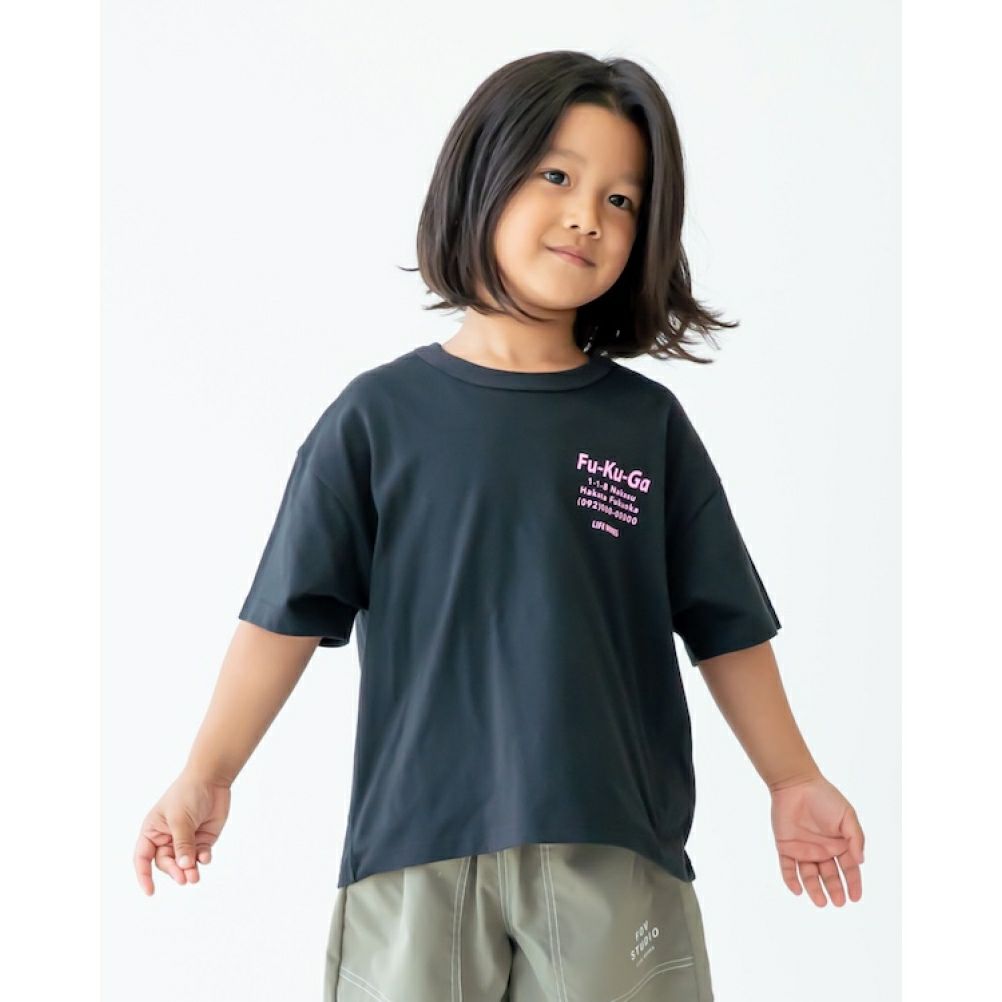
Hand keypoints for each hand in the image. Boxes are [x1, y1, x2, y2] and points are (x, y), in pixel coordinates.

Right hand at [133, 770, 231, 894]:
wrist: (212, 779)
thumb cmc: (188, 794)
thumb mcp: (180, 819)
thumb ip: (182, 844)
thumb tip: (183, 866)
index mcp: (153, 831)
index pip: (143, 858)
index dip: (144, 875)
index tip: (150, 892)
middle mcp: (167, 838)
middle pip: (166, 863)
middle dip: (174, 871)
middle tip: (184, 877)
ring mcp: (185, 840)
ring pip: (184, 863)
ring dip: (189, 871)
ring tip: (195, 877)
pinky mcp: (202, 839)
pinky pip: (200, 856)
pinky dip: (203, 859)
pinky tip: (206, 857)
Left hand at [769, 773, 864, 905]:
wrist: (796, 784)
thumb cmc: (824, 797)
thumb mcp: (847, 816)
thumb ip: (856, 838)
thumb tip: (860, 861)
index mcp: (839, 844)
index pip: (849, 869)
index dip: (853, 884)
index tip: (855, 898)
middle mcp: (822, 850)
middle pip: (829, 876)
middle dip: (835, 890)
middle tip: (838, 902)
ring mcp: (803, 849)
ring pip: (809, 875)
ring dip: (814, 889)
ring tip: (821, 902)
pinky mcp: (785, 847)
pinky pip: (788, 867)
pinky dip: (791, 880)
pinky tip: (797, 890)